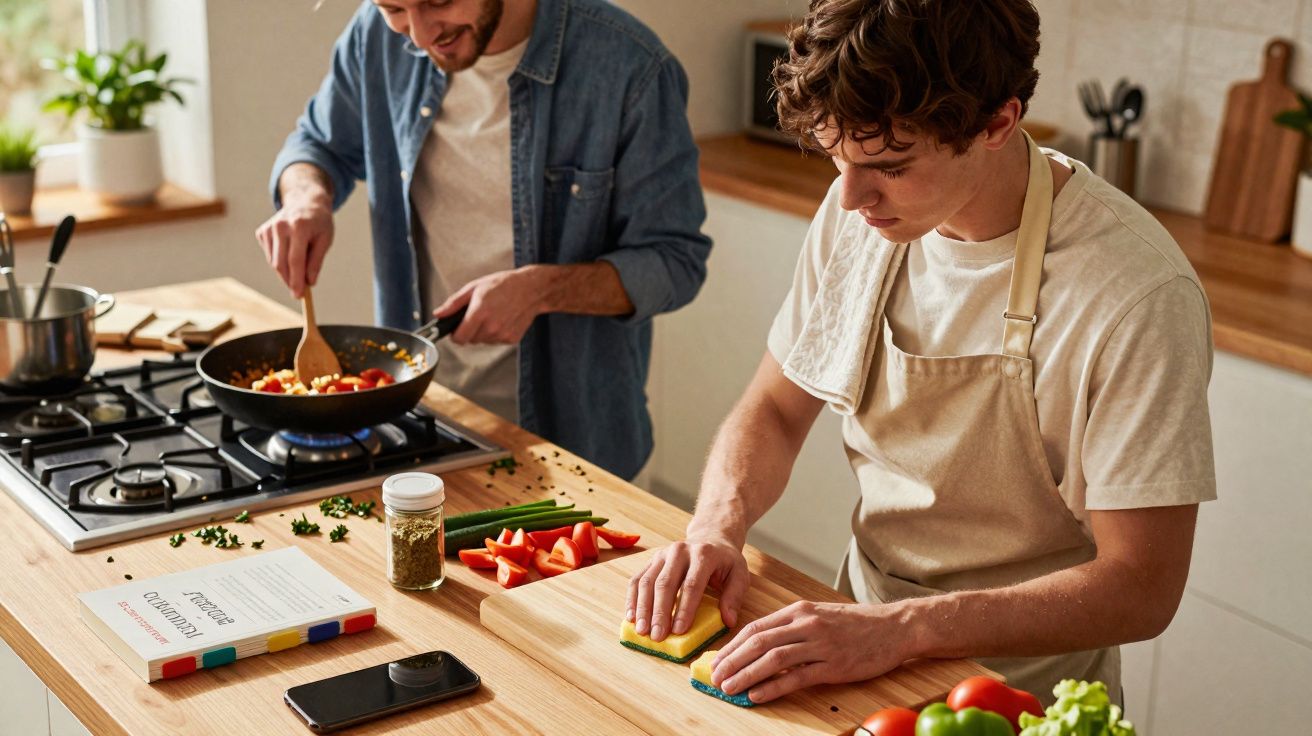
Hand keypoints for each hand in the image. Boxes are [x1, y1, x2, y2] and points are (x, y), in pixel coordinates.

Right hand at [255, 199, 332, 298]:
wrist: (305, 201)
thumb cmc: (319, 222)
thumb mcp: (325, 240)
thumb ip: (316, 262)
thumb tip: (309, 283)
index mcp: (299, 226)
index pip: (295, 260)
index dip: (296, 280)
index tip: (299, 295)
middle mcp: (280, 226)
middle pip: (281, 264)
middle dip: (290, 281)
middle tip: (299, 291)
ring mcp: (268, 228)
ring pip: (273, 262)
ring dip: (286, 272)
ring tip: (300, 265)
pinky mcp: (262, 232)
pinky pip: (270, 255)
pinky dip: (280, 261)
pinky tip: (289, 250)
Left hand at [432, 266, 551, 344]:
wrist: (532, 289)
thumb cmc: (503, 284)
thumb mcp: (475, 287)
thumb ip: (454, 303)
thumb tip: (438, 314)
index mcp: (479, 313)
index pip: (459, 339)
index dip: (455, 335)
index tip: (457, 329)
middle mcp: (491, 327)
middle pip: (470, 340)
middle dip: (470, 330)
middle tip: (478, 314)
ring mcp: (503, 334)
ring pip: (483, 341)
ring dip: (483, 332)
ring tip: (493, 314)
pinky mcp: (512, 339)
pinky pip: (496, 341)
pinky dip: (496, 333)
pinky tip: (503, 319)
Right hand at [624, 535, 749, 642]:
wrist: (710, 537)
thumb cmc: (725, 561)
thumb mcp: (739, 574)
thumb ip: (734, 596)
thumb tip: (728, 621)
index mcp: (704, 554)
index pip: (691, 584)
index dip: (684, 608)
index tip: (678, 631)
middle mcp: (680, 551)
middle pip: (665, 583)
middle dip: (659, 612)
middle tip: (657, 636)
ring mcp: (662, 554)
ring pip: (647, 581)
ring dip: (642, 608)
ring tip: (642, 631)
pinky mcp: (651, 560)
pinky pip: (637, 579)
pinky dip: (632, 599)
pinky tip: (631, 617)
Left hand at [708, 600, 910, 704]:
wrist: (894, 627)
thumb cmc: (855, 624)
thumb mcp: (818, 615)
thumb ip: (791, 627)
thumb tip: (759, 645)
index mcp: (799, 611)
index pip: (755, 628)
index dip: (732, 646)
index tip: (717, 661)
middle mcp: (806, 624)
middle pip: (758, 642)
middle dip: (732, 661)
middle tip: (715, 677)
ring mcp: (820, 645)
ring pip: (773, 659)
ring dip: (746, 675)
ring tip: (729, 688)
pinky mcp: (834, 666)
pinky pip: (797, 677)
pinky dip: (773, 687)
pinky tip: (757, 695)